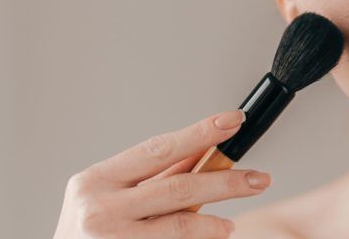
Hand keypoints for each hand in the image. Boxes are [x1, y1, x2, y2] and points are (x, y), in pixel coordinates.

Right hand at [52, 110, 271, 237]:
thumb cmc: (89, 234)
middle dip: (226, 181)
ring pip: (180, 226)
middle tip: (260, 178)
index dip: (200, 133)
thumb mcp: (110, 198)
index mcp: (95, 181)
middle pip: (179, 188)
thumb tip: (205, 151)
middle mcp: (99, 210)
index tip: (232, 121)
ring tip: (231, 223)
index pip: (158, 149)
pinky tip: (211, 238)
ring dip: (213, 224)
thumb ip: (154, 178)